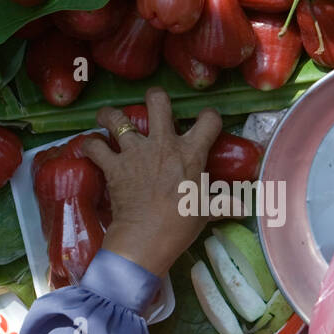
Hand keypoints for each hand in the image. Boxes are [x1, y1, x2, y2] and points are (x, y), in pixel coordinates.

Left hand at [83, 88, 221, 278]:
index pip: (208, 120)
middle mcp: (162, 144)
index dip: (210, 117)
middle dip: (155, 97)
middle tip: (152, 103)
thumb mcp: (206, 211)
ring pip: (117, 119)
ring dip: (110, 115)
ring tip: (107, 117)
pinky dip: (90, 145)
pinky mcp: (112, 165)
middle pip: (158, 102)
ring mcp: (135, 152)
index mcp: (190, 152)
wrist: (147, 237)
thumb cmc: (181, 224)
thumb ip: (224, 203)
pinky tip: (91, 146)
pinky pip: (94, 147)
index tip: (207, 121)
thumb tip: (243, 207)